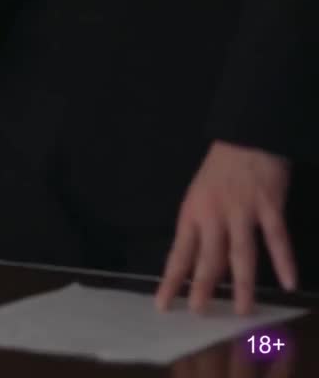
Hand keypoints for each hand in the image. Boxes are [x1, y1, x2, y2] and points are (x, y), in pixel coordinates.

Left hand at [156, 141, 294, 314]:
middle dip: (203, 287)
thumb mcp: (197, 199)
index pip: (178, 254)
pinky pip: (277, 238)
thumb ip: (199, 230)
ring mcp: (242, 211)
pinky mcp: (269, 206)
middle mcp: (213, 216)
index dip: (171, 281)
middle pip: (208, 258)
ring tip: (243, 309)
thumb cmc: (218, 172)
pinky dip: (284, 261)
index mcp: (191, 215)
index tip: (163, 305)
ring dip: (243, 283)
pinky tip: (288, 283)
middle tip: (200, 313)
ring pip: (241, 253)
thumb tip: (197, 266)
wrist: (245, 139)